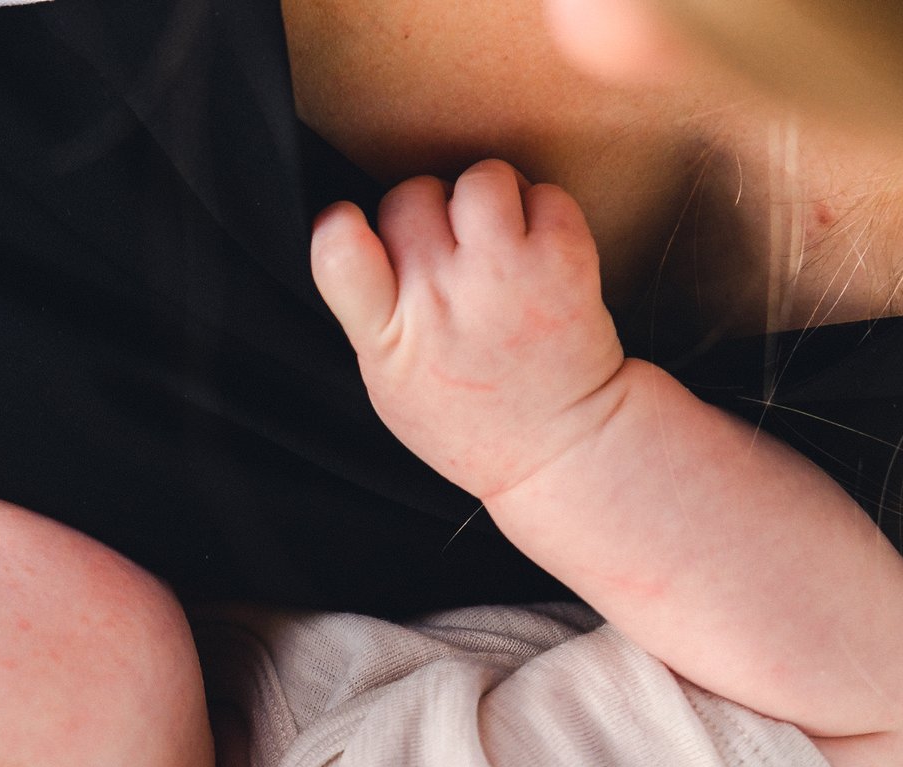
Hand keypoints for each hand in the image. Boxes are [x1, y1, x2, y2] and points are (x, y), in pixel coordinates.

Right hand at [311, 159, 629, 501]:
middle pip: (409, 196)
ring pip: (479, 180)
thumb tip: (347, 230)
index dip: (340, 222)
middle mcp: (444, 299)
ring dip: (487, 201)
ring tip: (497, 244)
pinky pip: (542, 193)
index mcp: (389, 336)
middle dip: (427, 213)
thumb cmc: (470, 418)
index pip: (337, 248)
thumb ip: (367, 311)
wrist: (563, 450)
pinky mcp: (565, 260)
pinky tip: (538, 255)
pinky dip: (542, 214)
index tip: (355, 228)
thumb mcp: (389, 382)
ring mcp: (507, 276)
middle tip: (450, 254)